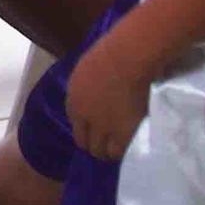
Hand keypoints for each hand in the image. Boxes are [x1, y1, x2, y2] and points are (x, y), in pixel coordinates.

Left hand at [67, 33, 152, 160]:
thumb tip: (96, 89)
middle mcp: (84, 117)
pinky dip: (123, 152)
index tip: (94, 130)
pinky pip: (119, 151)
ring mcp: (103, 128)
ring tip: (119, 149)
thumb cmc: (111, 52)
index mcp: (74, 99)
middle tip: (106, 145)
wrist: (129, 59)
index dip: (85, 129)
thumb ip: (88, 85)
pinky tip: (130, 148)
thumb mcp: (89, 68)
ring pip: (101, 152)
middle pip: (85, 142)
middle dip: (94, 145)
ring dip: (108, 152)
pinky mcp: (123, 134)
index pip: (75, 124)